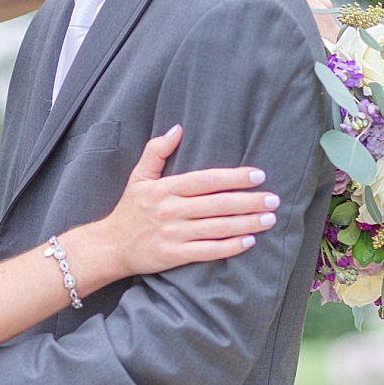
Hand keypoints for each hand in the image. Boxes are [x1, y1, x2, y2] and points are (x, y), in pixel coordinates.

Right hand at [86, 125, 279, 280]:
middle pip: (217, 204)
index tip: (258, 175)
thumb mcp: (138, 177)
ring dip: (247, 223)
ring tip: (269, 219)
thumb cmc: (129, 210)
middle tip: (273, 199)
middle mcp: (170, 210)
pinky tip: (249, 241)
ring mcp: (173, 234)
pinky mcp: (174, 255)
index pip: (206, 180)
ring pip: (217, 228)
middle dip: (249, 201)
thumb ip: (156, 151)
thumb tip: (177, 128)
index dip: (234, 177)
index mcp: (164, 189)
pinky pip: (208, 251)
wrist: (110, 245)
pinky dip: (230, 247)